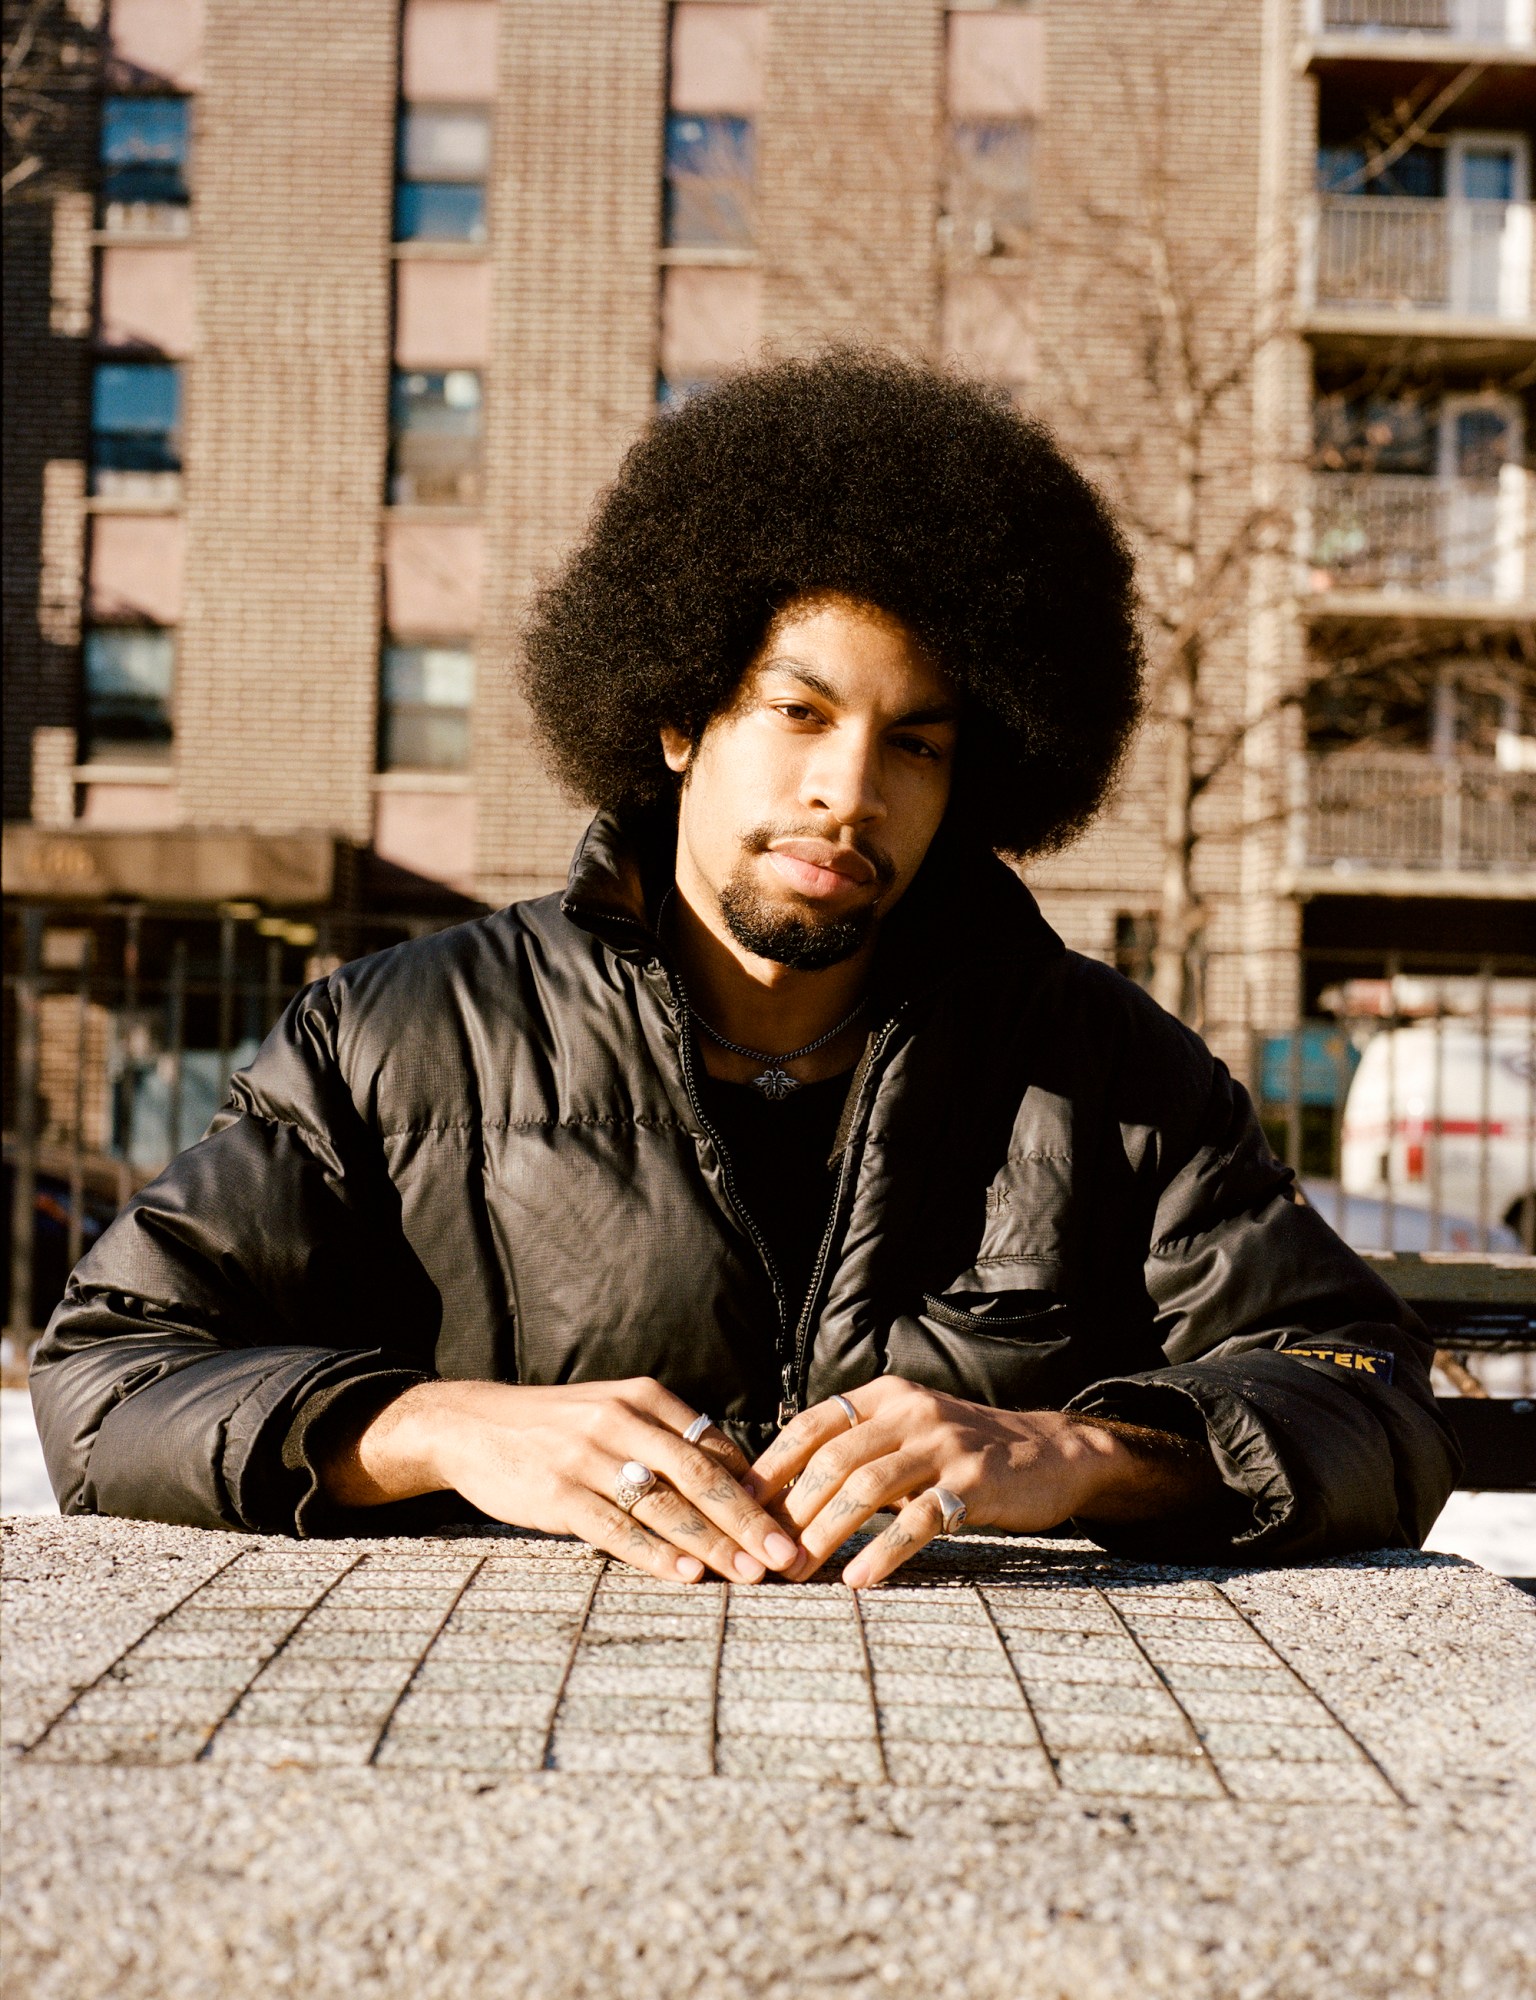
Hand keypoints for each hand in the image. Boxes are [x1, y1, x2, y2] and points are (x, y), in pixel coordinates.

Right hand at [319, 1377, 803, 1584]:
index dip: (758, 1489)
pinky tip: (687, 1577)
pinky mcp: (558, 1492)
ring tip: (751, 1576)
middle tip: (788, 1556)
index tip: (793, 1524)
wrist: (471, 1425)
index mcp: (645, 1397)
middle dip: (750, 1519)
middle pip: (701, 1475)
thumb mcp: (614, 1414)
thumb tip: (735, 1481)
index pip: (716, 1446)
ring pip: (665, 1506)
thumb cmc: (556, 1427)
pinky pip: (618, 1529)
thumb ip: (666, 1441)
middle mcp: (622, 1420)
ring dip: (714, 1545)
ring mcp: (588, 1456)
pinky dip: (656, 1555)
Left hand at [749, 1378, 1194, 1588]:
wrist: (1053, 1454)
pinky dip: (882, 1550)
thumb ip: (858, 1450)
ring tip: (797, 1573)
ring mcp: (943, 1445)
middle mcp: (910, 1412)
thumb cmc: (965, 1453)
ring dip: (825, 1533)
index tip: (738, 1508)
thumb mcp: (908, 1434)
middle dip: (791, 1511)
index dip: (771, 1466)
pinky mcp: (974, 1482)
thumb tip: (782, 1494)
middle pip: (832, 1460)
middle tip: (764, 1556)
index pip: (812, 1425)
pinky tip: (858, 1580)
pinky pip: (918, 1519)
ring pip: (866, 1487)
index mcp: (885, 1397)